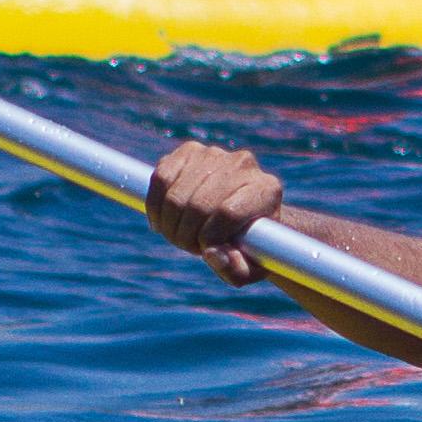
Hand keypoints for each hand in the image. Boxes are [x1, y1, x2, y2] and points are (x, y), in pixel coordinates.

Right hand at [146, 140, 285, 281]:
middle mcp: (243, 164)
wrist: (244, 215)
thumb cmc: (250, 247)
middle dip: (186, 236)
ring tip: (180, 235)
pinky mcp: (190, 151)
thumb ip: (236, 270)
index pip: (228, 213)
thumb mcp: (251, 269)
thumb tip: (213, 255)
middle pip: (199, 204)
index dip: (209, 238)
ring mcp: (215, 154)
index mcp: (266, 190)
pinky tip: (163, 220)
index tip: (206, 250)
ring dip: (170, 225)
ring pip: (176, 195)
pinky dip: (155, 205)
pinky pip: (160, 177)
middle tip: (190, 247)